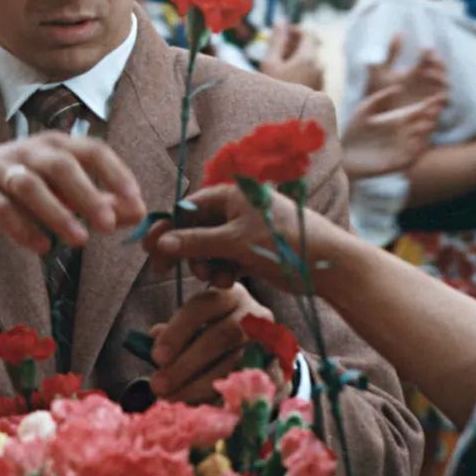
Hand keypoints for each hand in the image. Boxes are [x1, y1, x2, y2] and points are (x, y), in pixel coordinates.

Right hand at [0, 133, 146, 253]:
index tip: (136, 201)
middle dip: (88, 194)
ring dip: (57, 213)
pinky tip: (42, 248)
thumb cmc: (22, 184)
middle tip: (109, 225)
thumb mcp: (61, 188)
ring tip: (80, 240)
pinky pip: (2, 210)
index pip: (92, 150)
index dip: (116, 173)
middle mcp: (31, 152)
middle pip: (62, 166)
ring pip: (31, 186)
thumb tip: (138, 213)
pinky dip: (23, 229)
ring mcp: (3, 171)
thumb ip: (99, 199)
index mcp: (56, 146)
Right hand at [144, 184, 309, 289]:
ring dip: (206, 264)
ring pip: (210, 247)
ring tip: (215, 277)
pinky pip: (225, 258)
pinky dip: (222, 269)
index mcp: (231, 195)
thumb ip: (196, 242)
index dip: (167, 228)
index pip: (188, 209)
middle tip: (163, 271)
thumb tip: (161, 243)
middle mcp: (236, 209)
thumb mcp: (234, 242)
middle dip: (185, 250)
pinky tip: (229, 280)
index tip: (148, 248)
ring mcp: (245, 230)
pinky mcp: (253, 249)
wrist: (326, 265)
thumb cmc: (282, 243)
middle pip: (196, 228)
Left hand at [148, 283, 278, 402]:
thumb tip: (154, 338)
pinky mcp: (281, 371)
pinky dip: (224, 401)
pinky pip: (251, 388)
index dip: (178, 331)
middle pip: (221, 336)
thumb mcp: (197, 327)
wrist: (266, 356)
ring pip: (235, 365)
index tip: (155, 357)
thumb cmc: (217, 338)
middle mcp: (254, 314)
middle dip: (186, 365)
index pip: (203, 305)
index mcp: (229, 296)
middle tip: (159, 386)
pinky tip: (203, 410)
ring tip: (173, 400)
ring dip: (199, 387)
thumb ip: (176, 332)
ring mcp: (271, 343)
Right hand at [260, 24, 324, 89]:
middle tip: (277, 52)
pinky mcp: (320, 88)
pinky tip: (287, 80)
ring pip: (310, 60)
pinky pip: (312, 72)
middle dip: (294, 45)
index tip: (282, 35)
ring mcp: (321, 78)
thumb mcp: (270, 64)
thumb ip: (276, 41)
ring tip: (280, 68)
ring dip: (297, 58)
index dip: (295, 30)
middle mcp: (320, 66)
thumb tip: (280, 22)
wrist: (286, 121)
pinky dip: (301, 70)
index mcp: (309, 58)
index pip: (309, 33)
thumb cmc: (276, 91)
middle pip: (310, 47)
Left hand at [341, 85, 443, 180]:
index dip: (429, 104)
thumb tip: (399, 88)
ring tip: (428, 123)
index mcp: (399, 120)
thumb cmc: (352, 131)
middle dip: (431, 117)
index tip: (438, 97)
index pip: (418, 111)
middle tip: (435, 109)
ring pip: (421, 140)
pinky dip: (416, 150)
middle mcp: (405, 134)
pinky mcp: (398, 163)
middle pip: (424, 124)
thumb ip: (379, 99)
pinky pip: (412, 157)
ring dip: (426, 132)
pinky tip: (418, 142)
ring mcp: (403, 148)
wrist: (343, 154)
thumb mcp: (364, 111)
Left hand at [365, 36, 447, 107]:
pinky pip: (442, 105)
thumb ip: (390, 54)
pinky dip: (442, 100)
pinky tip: (436, 97)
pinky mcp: (430, 110)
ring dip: (443, 81)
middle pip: (442, 71)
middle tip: (432, 63)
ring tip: (434, 79)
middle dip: (439, 66)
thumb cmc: (377, 91)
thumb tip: (399, 32)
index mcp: (416, 71)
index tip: (424, 50)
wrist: (374, 114)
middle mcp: (426, 82)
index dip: (430, 53)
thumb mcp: (380, 70)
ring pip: (445, 87)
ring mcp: (429, 96)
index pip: (430, 58)